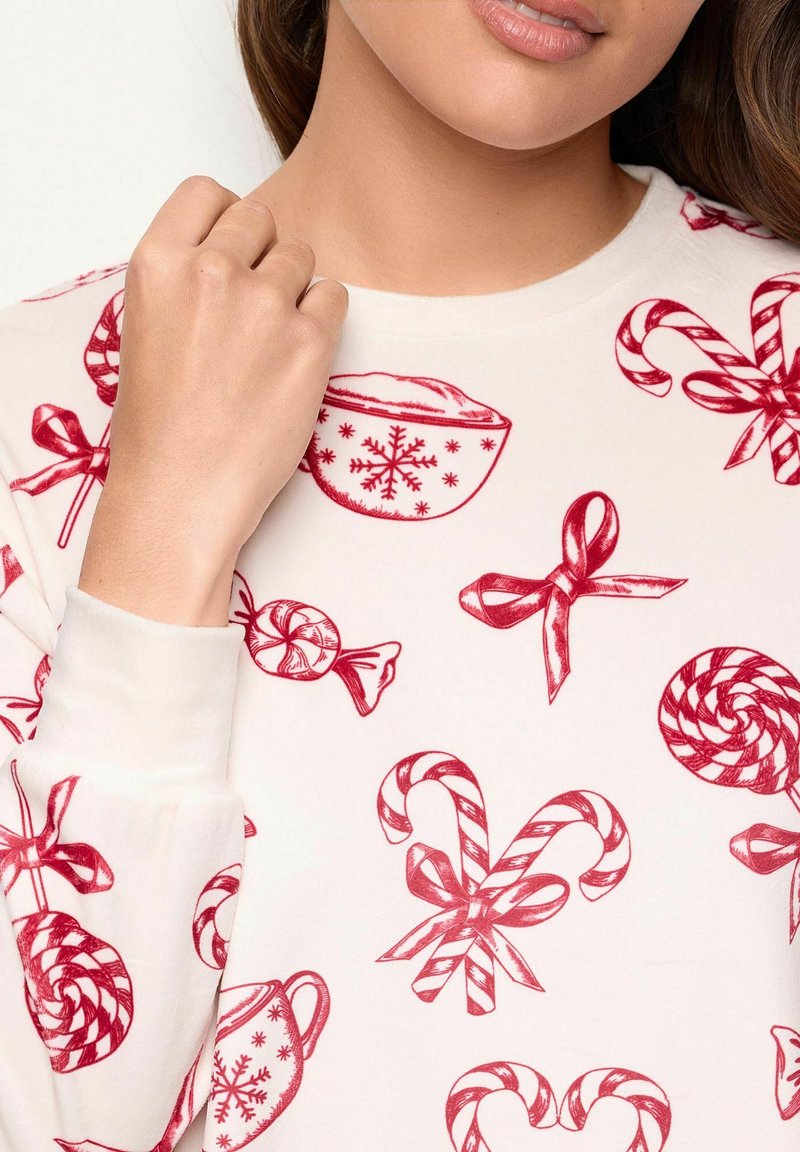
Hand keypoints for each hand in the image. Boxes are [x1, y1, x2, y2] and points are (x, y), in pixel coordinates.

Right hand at [78, 174, 348, 625]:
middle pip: (261, 220)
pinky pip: (334, 297)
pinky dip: (323, 319)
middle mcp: (211, 270)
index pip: (206, 192)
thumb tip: (232, 257)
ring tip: (272, 342)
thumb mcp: (145, 328)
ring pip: (302, 256)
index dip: (225, 220)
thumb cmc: (159, 426)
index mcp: (157, 262)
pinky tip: (299, 355)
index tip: (231, 250)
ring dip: (295, 288)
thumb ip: (184, 279)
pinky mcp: (310, 342)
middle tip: (255, 306)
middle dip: (263, 254)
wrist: (181, 491)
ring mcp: (264, 303)